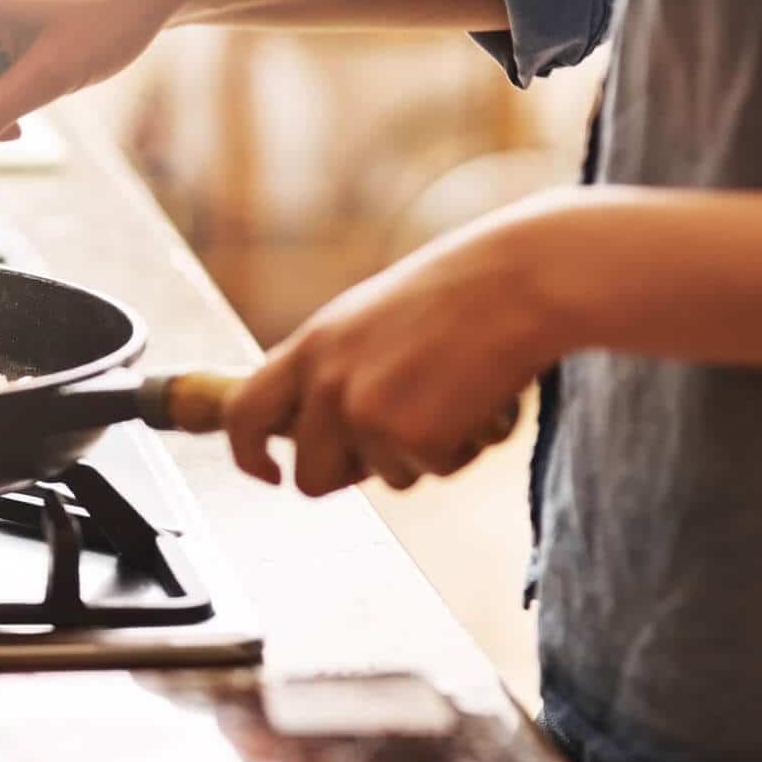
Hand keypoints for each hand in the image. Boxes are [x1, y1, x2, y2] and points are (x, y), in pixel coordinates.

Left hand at [223, 198, 566, 494]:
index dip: (248, 455)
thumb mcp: (367, 320)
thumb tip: (312, 429)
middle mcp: (326, 384)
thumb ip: (333, 369)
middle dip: (351, 476)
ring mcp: (366, 414)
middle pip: (310, 477)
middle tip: (400, 440)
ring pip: (385, 479)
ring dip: (422, 453)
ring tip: (453, 393)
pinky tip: (479, 401)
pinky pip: (434, 472)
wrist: (518, 281)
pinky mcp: (413, 439)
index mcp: (309, 347)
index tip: (268, 473)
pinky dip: (463, 449)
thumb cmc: (456, 294)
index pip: (244, 414)